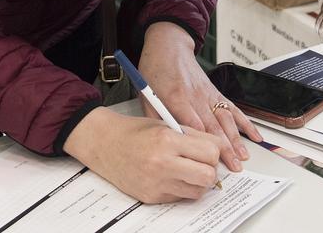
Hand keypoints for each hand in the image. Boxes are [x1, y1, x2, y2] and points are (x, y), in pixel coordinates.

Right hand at [63, 107, 222, 202]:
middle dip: (210, 170)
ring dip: (198, 182)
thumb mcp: (167, 125)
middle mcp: (162, 163)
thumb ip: (194, 136)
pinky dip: (181, 189)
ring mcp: (156, 183)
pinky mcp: (151, 196)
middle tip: (203, 164)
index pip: (211, 152)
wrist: (104, 144)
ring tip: (187, 170)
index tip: (210, 150)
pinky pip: (180, 197)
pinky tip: (171, 176)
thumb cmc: (135, 132)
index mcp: (168, 140)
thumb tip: (218, 149)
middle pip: (208, 176)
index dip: (214, 152)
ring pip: (197, 192)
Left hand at [137, 22, 262, 171]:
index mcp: (176, 97)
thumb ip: (156, 118)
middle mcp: (195, 96)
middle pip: (213, 125)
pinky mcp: (215, 91)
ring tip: (243, 157)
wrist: (169, 46)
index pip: (193, 124)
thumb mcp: (146, 94)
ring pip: (226, 119)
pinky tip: (254, 134)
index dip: (202, 144)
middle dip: (224, 148)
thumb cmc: (155, 69)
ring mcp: (208, 93)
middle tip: (232, 167)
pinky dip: (245, 122)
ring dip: (236, 139)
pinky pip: (233, 108)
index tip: (209, 161)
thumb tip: (165, 140)